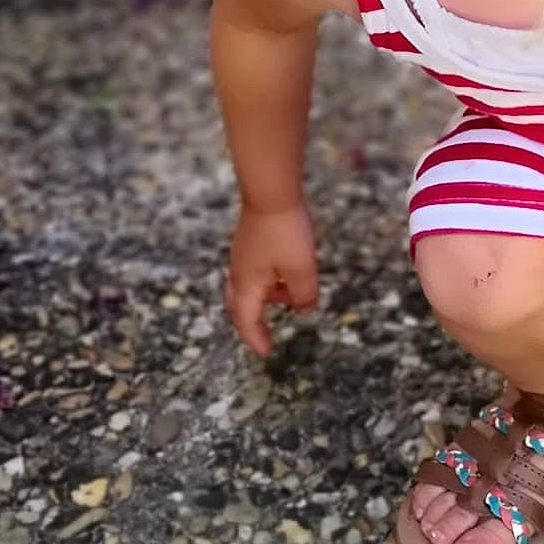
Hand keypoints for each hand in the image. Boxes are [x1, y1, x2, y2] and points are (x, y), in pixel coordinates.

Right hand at [225, 202, 319, 357]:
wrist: (271, 192)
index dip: (255, 338)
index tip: (265, 351)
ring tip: (292, 297)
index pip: (246, 322)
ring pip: (249, 287)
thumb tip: (305, 309)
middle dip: (253, 322)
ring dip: (267, 298)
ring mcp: (242, 255)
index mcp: (247, 285)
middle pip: (239, 306)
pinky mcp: (249, 240)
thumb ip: (304, 294)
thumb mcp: (301, 269)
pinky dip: (269, 280)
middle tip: (266, 333)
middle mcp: (238, 272)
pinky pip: (254, 270)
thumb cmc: (285, 232)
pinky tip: (287, 271)